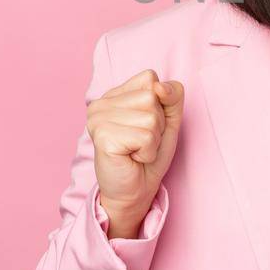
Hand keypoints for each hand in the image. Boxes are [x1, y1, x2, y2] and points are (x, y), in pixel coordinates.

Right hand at [85, 69, 183, 237]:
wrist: (136, 191)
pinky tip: (132, 158)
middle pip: (151, 97)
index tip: (146, 125)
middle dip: (157, 124)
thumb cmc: (149, 155)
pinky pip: (145, 136)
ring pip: (150, 117)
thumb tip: (159, 87)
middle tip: (142, 142)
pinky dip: (147, 151)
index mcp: (112, 94)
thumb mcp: (169, 119)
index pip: (149, 78)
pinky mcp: (103, 137)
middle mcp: (99, 103)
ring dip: (153, 139)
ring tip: (137, 150)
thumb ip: (171, 95)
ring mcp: (98, 119)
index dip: (159, 104)